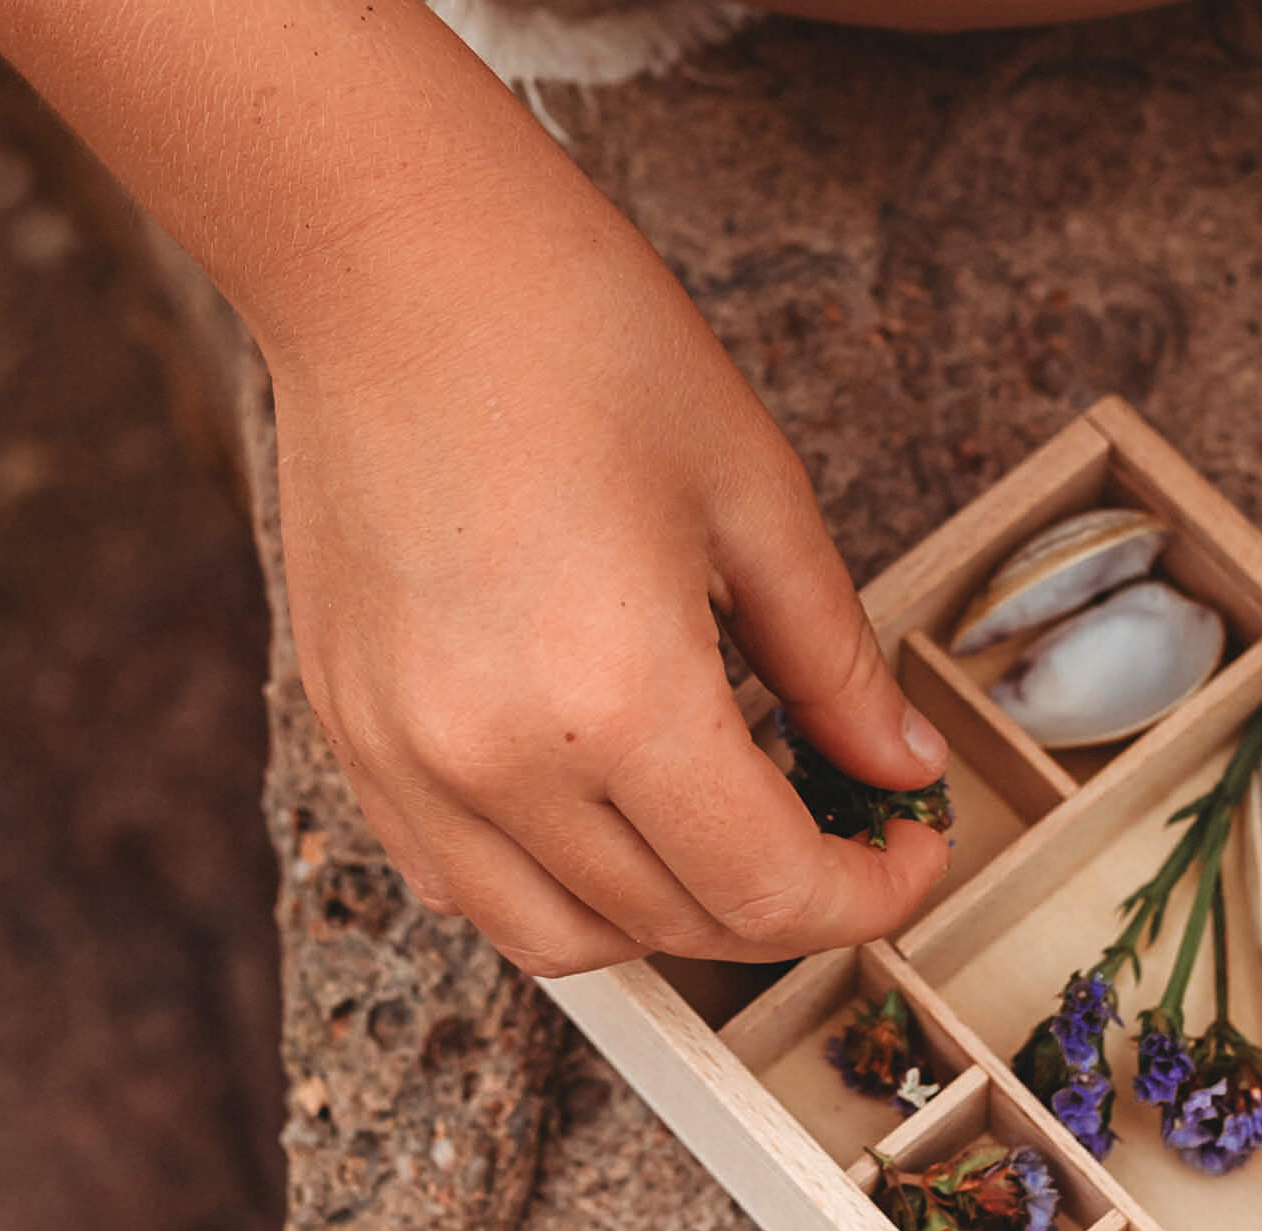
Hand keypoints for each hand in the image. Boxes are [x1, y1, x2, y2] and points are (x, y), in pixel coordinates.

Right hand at [270, 171, 949, 976]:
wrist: (386, 258)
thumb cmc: (574, 336)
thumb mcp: (758, 498)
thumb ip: (837, 665)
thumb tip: (896, 768)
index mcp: (616, 701)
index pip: (768, 892)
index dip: (866, 896)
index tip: (909, 852)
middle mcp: (496, 763)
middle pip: (680, 926)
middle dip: (790, 900)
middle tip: (843, 828)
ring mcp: (408, 763)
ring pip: (566, 941)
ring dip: (674, 917)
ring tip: (727, 834)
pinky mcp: (353, 741)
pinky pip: (464, 888)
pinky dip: (559, 891)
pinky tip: (608, 821)